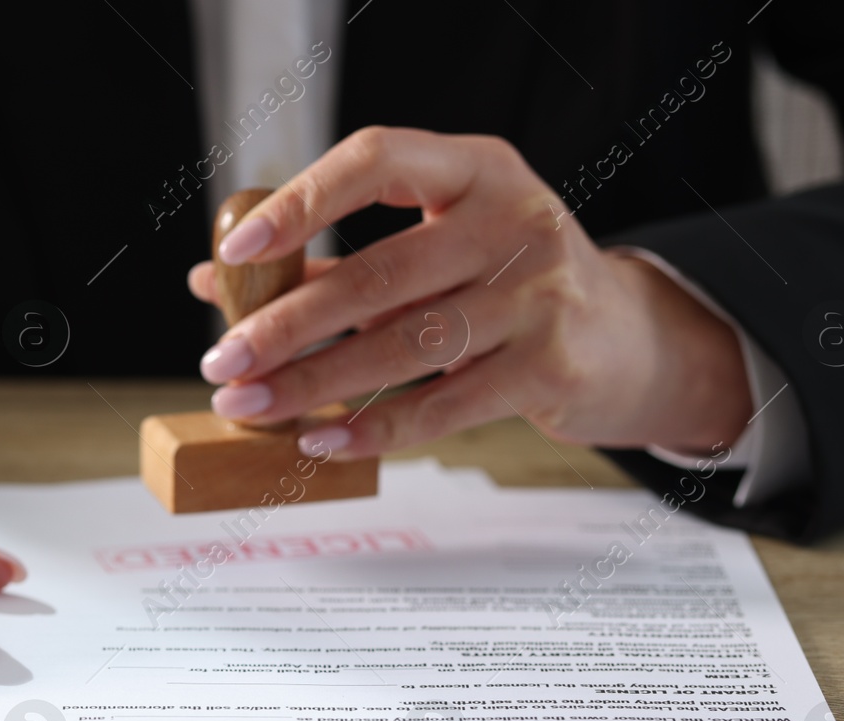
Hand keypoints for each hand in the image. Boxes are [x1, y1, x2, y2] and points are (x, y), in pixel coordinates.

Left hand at [187, 127, 750, 457]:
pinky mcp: (550, 366)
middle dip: (286, 324)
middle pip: (379, 274)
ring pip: (403, 346)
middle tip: (223, 359)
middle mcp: (514, 219)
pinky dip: (372, 428)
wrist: (628, 341)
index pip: (377, 159)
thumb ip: (333, 258)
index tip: (239, 247)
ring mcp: (539, 294)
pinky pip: (442, 406)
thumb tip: (215, 280)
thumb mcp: (437, 248)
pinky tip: (320, 438)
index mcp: (475, 169)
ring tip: (250, 405)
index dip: (303, 201)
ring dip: (313, 382)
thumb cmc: (509, 284)